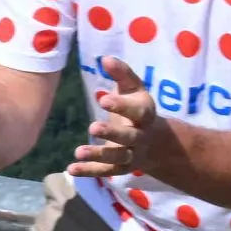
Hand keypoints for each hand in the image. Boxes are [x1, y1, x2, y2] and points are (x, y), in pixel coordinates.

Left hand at [71, 58, 169, 178]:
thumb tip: (105, 58)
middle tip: (92, 127)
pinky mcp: (121, 167)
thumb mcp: (134, 89)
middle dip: (112, 133)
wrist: (159, 143)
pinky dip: (89, 171)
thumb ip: (122, 74)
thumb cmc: (139, 108)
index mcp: (145, 115)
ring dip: (99, 155)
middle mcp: (141, 136)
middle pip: (129, 137)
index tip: (102, 99)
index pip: (137, 111)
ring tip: (78, 152)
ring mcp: (132, 154)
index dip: (121, 106)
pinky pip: (106, 171)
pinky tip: (71, 169)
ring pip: (118, 157)